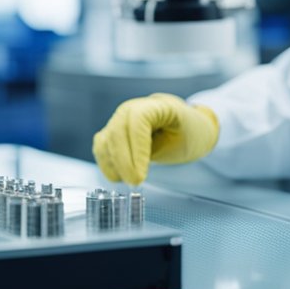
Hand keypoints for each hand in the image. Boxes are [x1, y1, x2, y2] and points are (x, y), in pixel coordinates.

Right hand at [92, 93, 219, 185]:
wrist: (185, 126)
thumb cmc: (187, 133)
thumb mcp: (183, 139)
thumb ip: (157, 150)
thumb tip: (133, 170)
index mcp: (155, 105)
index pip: (137, 121)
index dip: (136, 149)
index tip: (141, 175)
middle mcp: (131, 109)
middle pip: (117, 132)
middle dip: (123, 162)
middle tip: (135, 183)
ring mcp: (119, 119)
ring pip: (105, 141)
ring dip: (114, 165)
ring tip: (131, 180)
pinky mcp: (112, 132)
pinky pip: (102, 148)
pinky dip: (108, 164)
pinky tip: (121, 176)